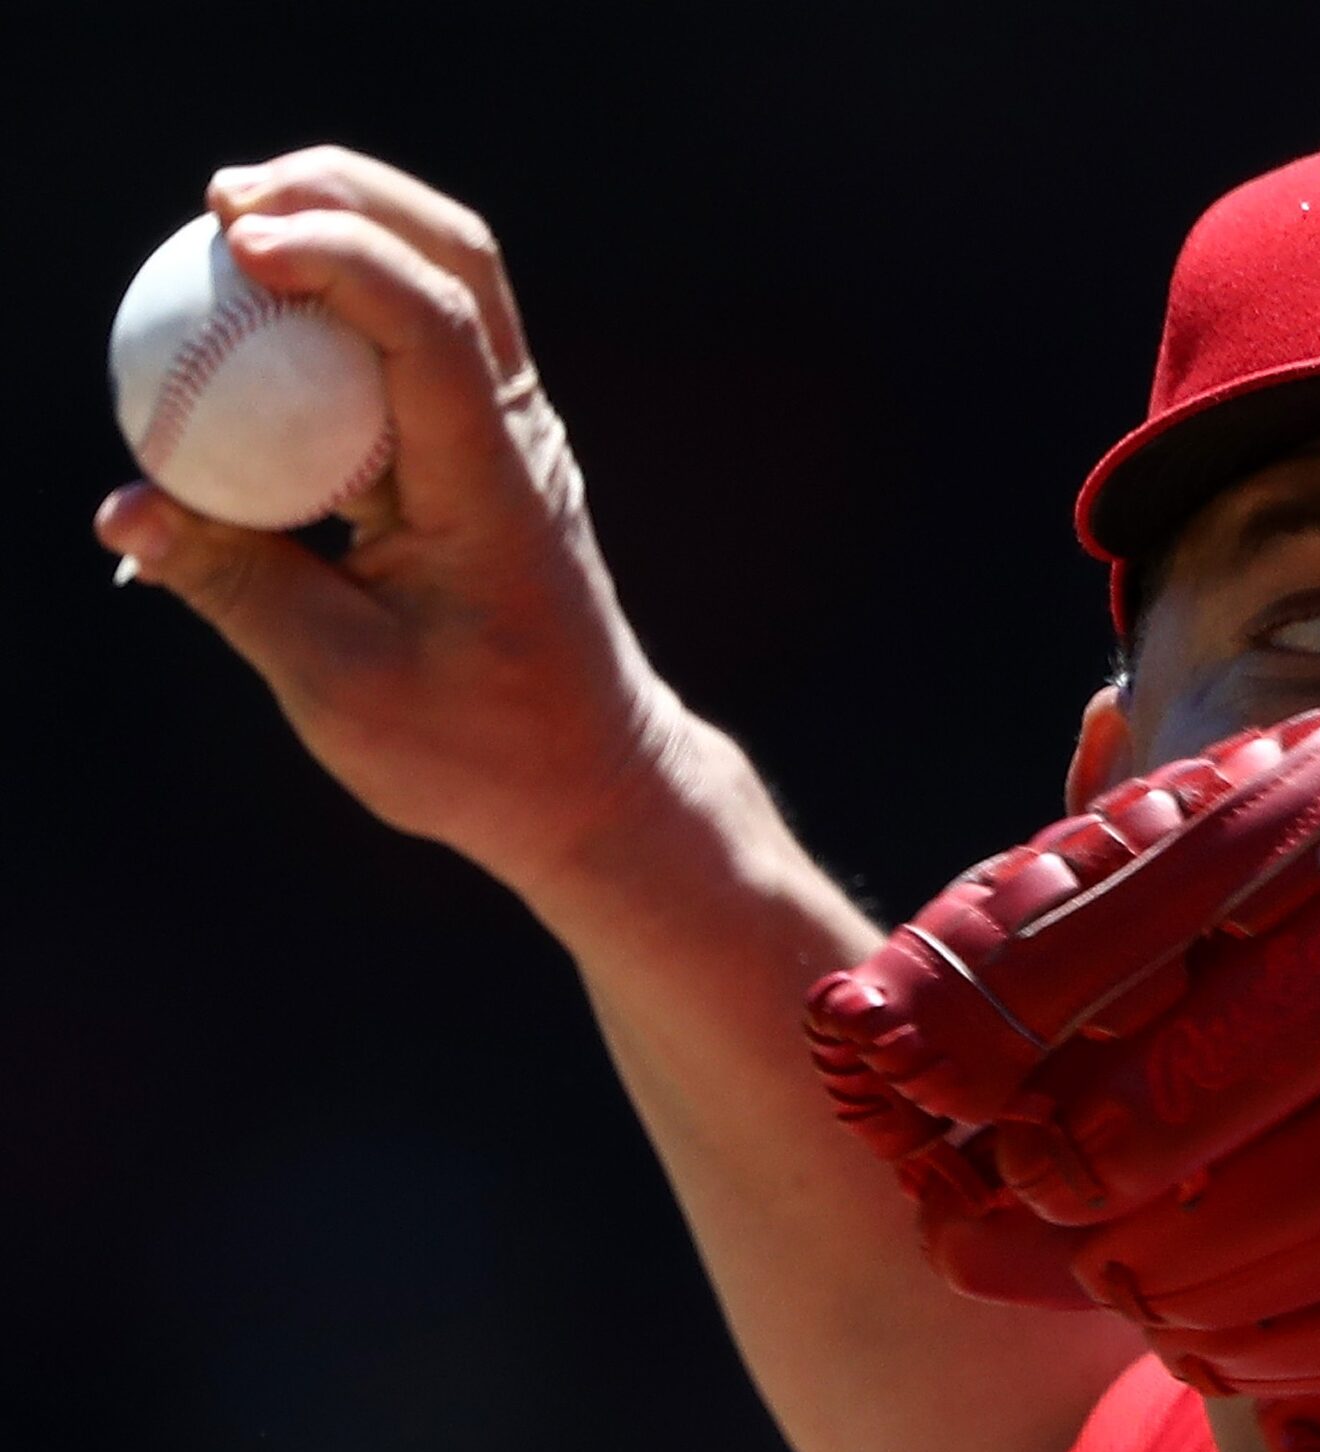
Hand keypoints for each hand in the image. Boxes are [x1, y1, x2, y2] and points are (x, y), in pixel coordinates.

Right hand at [94, 147, 685, 902]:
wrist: (593, 783)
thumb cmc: (480, 751)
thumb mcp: (343, 686)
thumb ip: (235, 586)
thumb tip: (124, 510)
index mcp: (494, 487)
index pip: (434, 330)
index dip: (341, 261)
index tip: (240, 242)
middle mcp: (519, 439)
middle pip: (459, 260)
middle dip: (346, 198)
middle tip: (225, 199)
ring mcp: (512, 438)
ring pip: (452, 281)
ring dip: (352, 226)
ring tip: (237, 222)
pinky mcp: (486, 454)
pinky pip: (418, 341)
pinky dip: (345, 301)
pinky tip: (262, 307)